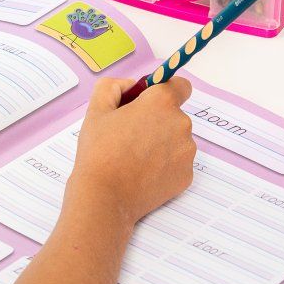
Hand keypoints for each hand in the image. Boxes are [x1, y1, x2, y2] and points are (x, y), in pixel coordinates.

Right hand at [69, 76, 195, 225]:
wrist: (104, 197)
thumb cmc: (99, 151)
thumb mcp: (97, 108)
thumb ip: (114, 86)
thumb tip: (131, 86)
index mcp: (162, 103)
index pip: (180, 86)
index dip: (164, 91)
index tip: (149, 103)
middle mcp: (181, 124)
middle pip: (175, 115)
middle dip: (158, 121)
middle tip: (131, 136)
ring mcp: (187, 152)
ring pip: (177, 140)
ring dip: (162, 143)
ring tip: (135, 158)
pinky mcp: (187, 175)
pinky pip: (178, 163)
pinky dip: (165, 165)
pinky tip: (143, 173)